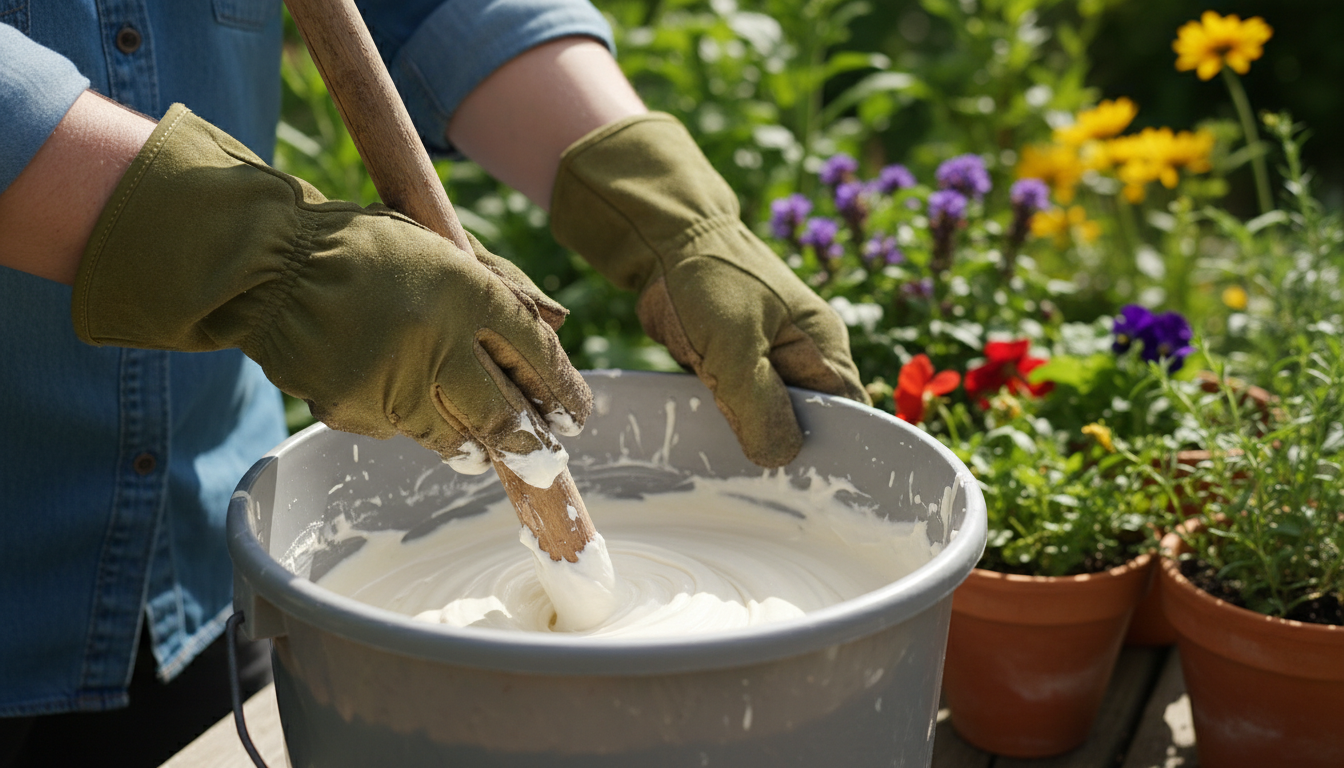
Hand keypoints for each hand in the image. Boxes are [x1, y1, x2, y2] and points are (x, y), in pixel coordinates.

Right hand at [73, 104, 589, 466]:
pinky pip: (396, 430)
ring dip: (471, 445)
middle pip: (502, 414)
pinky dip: (404, 421)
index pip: (535, 348)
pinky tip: (390, 393)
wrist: (269, 264)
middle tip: (543, 459)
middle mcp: (436, 336)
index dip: (564, 388)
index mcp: (464, 287)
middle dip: (529, 444)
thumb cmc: (364, 249)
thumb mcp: (440, 247)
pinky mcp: (353, 407)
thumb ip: (504, 283)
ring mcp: (393, 377)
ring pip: (452, 436)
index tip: (578, 416)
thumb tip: (560, 321)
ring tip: (481, 448)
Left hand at [549, 113, 868, 466]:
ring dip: (753, 435)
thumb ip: (760, 404)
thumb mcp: (735, 347)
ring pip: (771, 414)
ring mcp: (768, 357)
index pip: (848, 413)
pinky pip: (740, 403)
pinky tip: (713, 444)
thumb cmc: (708, 281)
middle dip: (790, 448)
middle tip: (765, 490)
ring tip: (736, 472)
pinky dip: (728, 420)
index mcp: (823, 345)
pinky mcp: (735, 360)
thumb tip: (782, 458)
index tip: (809, 489)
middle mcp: (803, 353)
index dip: (835, 449)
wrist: (662, 237)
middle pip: (810, 419)